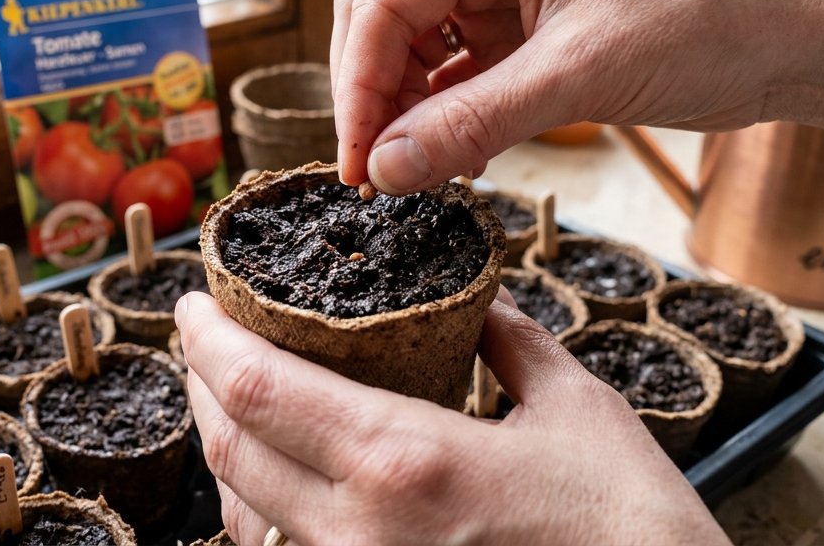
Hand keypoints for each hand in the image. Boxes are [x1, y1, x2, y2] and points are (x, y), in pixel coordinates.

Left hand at [175, 290, 728, 545]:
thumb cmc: (631, 524)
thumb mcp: (575, 408)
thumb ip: (510, 343)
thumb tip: (475, 302)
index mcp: (404, 461)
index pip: (259, 389)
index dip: (206, 340)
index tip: (192, 300)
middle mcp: (359, 532)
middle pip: (232, 451)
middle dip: (203, 386)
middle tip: (205, 338)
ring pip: (245, 514)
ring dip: (226, 448)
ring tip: (232, 397)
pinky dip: (263, 508)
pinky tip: (281, 476)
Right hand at [330, 0, 814, 191]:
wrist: (788, 40)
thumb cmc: (704, 23)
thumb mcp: (581, 75)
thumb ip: (474, 122)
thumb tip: (384, 170)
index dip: (359, 82)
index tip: (357, 160)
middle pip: (385, 18)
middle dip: (371, 95)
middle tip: (371, 173)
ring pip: (415, 52)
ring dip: (404, 112)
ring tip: (409, 174)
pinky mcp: (526, 36)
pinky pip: (457, 78)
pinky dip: (444, 119)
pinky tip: (449, 161)